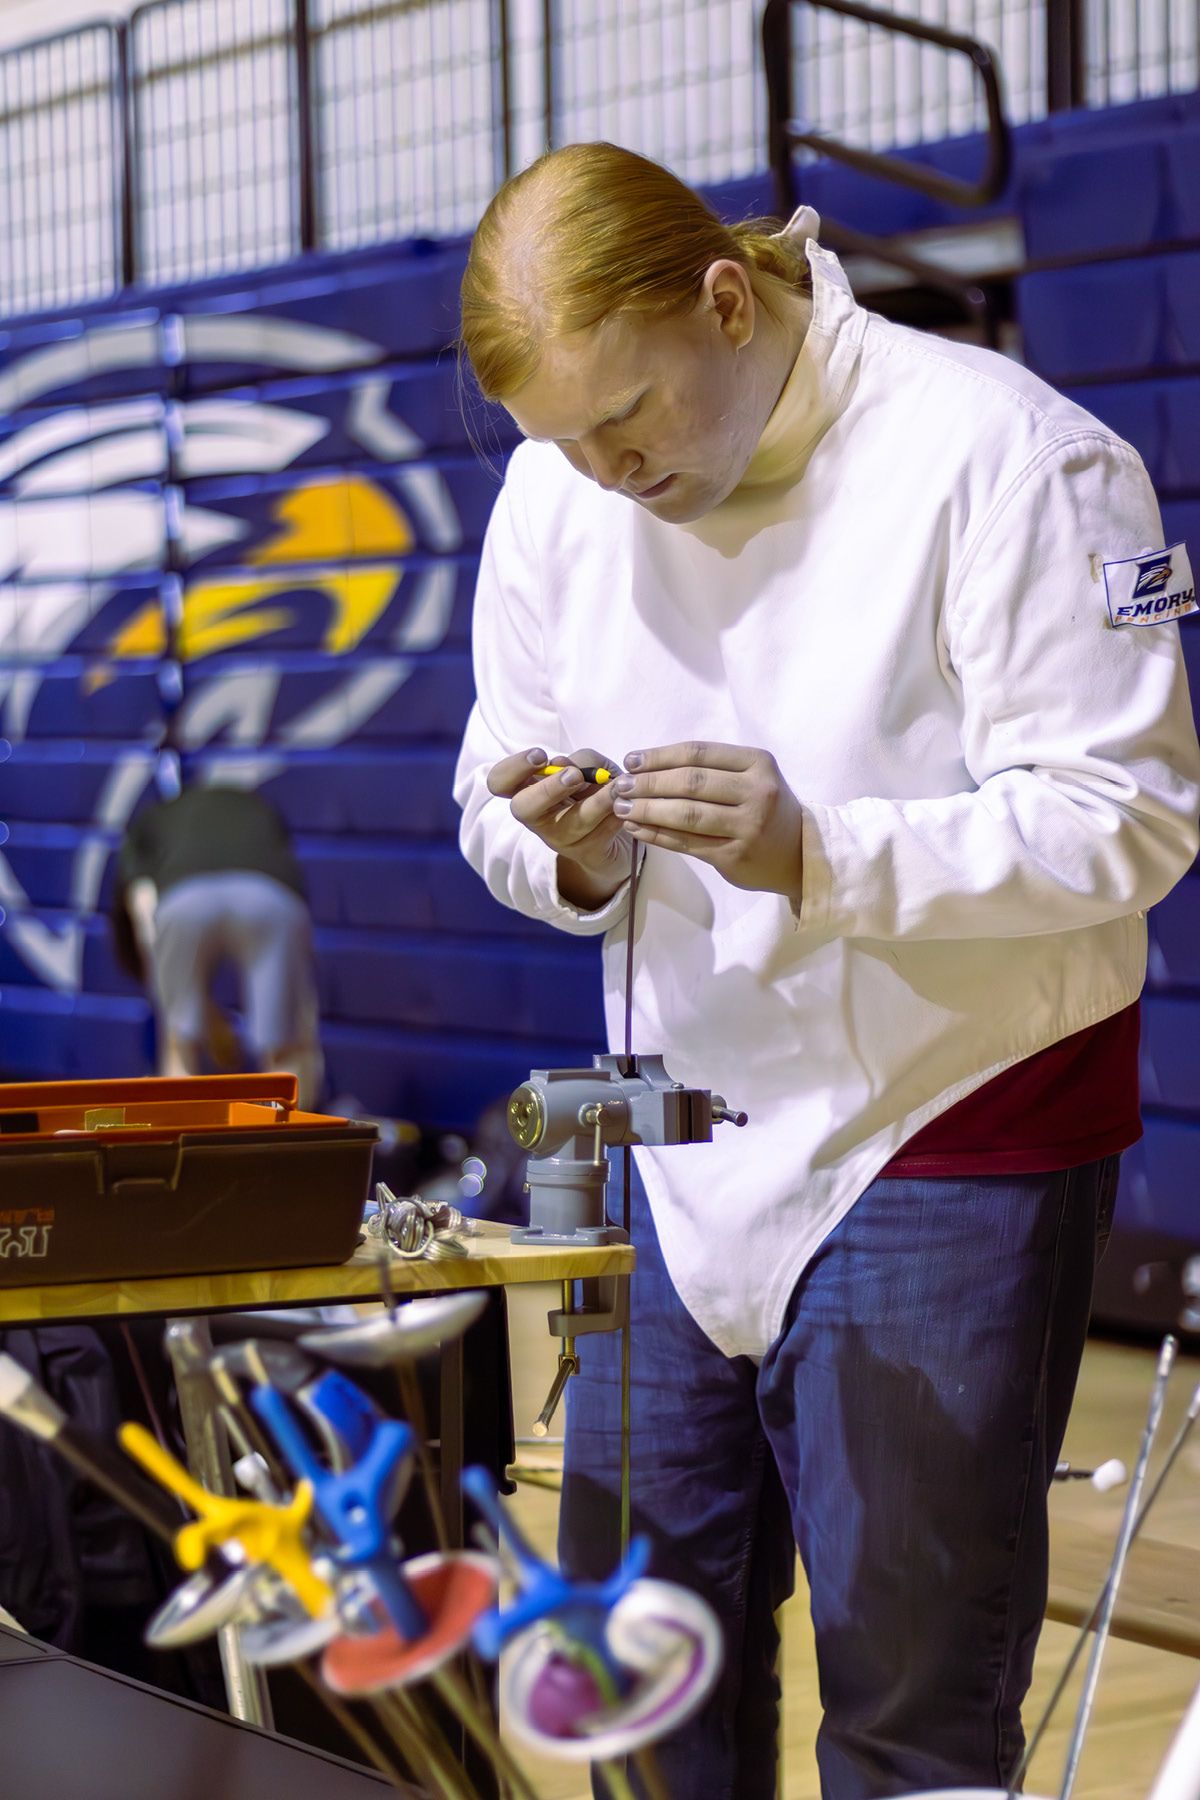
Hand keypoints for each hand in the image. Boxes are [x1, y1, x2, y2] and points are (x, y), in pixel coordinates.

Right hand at [487, 745, 631, 906]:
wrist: (614, 828)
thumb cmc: (593, 790)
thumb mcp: (587, 767)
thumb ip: (581, 761)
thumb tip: (568, 766)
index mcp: (529, 791)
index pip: (499, 782)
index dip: (514, 768)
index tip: (540, 755)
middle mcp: (538, 818)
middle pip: (523, 809)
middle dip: (548, 789)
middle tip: (573, 775)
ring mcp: (561, 839)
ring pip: (573, 822)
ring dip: (596, 801)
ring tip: (617, 786)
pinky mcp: (588, 852)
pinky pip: (601, 832)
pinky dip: (617, 813)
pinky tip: (627, 801)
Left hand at [612, 741, 803, 900]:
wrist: (800, 853)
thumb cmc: (765, 808)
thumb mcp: (752, 777)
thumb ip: (711, 770)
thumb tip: (647, 766)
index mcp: (758, 763)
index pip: (699, 754)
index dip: (660, 756)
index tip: (631, 760)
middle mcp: (756, 792)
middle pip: (690, 783)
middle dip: (648, 783)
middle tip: (620, 786)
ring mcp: (747, 827)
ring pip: (686, 815)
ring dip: (647, 811)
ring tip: (621, 808)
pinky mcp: (735, 856)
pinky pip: (687, 843)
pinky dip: (657, 835)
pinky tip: (637, 829)